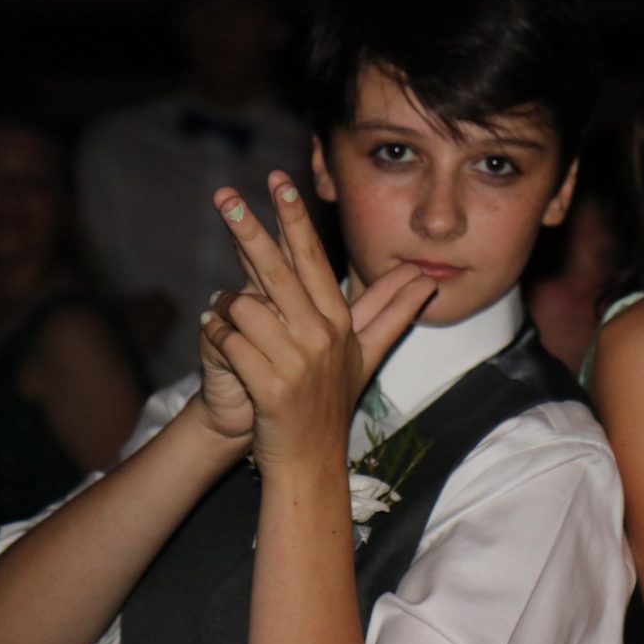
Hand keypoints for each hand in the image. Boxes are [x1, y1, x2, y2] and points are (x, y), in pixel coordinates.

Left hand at [200, 170, 436, 473]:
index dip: (294, 219)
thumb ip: (393, 312)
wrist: (310, 461)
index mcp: (338, 322)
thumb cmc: (332, 404)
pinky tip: (214, 334)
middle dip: (249, 229)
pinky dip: (216, 336)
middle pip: (278, 270)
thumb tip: (429, 281)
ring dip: (223, 308)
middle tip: (224, 197)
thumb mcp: (367, 355)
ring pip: (245, 308)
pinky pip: (230, 343)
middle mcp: (322, 336)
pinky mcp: (271, 386)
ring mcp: (298, 362)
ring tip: (219, 314)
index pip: (312, 260)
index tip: (279, 182)